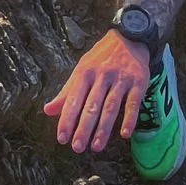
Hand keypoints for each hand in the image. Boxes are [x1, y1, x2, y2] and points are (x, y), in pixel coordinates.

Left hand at [43, 31, 150, 153]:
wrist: (129, 37)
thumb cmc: (101, 58)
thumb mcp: (82, 69)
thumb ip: (67, 92)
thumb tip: (48, 110)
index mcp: (84, 72)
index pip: (73, 99)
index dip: (67, 119)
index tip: (62, 138)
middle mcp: (101, 75)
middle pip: (91, 105)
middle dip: (83, 128)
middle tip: (77, 147)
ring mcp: (120, 79)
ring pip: (110, 106)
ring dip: (103, 128)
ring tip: (96, 146)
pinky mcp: (138, 82)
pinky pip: (133, 103)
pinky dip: (129, 119)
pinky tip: (125, 134)